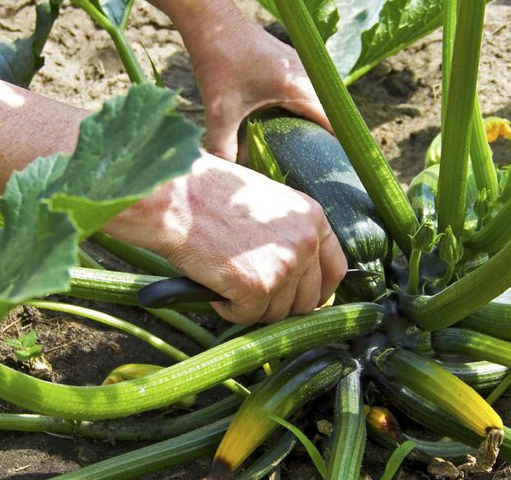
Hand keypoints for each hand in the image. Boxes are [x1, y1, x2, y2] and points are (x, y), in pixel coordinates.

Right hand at [105, 152, 346, 323]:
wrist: (175, 196)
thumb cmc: (210, 194)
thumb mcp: (267, 201)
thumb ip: (289, 234)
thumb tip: (296, 276)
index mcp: (312, 218)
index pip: (335, 270)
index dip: (318, 292)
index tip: (302, 301)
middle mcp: (306, 242)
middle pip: (307, 300)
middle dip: (280, 305)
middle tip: (252, 296)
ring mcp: (284, 266)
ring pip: (276, 313)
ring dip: (251, 306)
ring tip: (226, 281)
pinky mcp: (258, 287)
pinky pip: (247, 317)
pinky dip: (228, 309)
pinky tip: (214, 287)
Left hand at [191, 21, 331, 161]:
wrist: (211, 19)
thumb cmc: (218, 58)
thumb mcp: (219, 109)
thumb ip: (223, 145)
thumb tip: (227, 175)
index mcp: (299, 86)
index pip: (334, 122)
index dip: (338, 147)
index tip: (337, 169)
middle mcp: (308, 74)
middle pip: (329, 115)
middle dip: (323, 142)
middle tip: (315, 169)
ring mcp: (302, 66)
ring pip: (318, 103)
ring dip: (312, 126)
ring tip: (304, 154)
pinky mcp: (291, 63)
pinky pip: (307, 92)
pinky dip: (302, 112)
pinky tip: (287, 128)